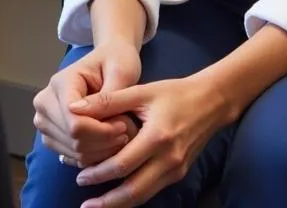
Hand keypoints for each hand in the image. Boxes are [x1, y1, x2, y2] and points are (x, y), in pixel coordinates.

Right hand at [33, 38, 142, 168]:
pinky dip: (93, 156)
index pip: (74, 120)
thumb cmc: (116, 62)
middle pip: (72, 138)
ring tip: (120, 135)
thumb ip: (107, 98)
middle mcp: (45, 102)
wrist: (109, 61)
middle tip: (126, 131)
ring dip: (100, 150)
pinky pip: (72, 157)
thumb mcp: (119, 72)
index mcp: (60, 82)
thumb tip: (92, 118)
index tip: (124, 125)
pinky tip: (108, 142)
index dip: (101, 130)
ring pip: (73, 150)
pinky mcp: (51, 135)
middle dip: (103, 141)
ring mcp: (45, 120)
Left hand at [67, 73, 233, 207]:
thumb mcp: (141, 91)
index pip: (123, 165)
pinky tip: (119, 193)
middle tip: (85, 204)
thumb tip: (75, 108)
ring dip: (119, 204)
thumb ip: (108, 101)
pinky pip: (153, 189)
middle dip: (108, 202)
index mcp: (157, 137)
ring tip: (98, 205)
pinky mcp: (180, 173)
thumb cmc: (174, 92)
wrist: (211, 101)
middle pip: (134, 191)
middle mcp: (168, 159)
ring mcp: (176, 170)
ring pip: (144, 196)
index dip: (100, 174)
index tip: (80, 176)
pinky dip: (134, 194)